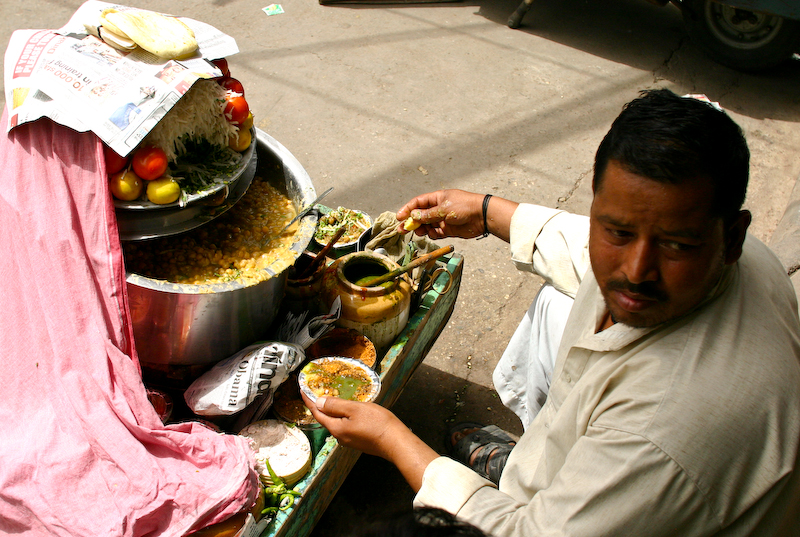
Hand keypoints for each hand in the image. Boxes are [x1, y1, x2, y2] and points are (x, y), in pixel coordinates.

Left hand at [302, 393, 437, 490]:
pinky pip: (346, 426)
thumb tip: (318, 402)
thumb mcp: (355, 409)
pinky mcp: (359, 441)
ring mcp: (350, 440)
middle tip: (317, 392)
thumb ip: (336, 405)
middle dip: (320, 406)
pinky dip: (343, 417)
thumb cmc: (377, 423)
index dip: (309, 401)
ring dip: (333, 411)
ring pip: (337, 423)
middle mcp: (340, 437)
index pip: (317, 413)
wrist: (395, 442)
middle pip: (326, 419)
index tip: (302, 390)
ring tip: (334, 399)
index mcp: (336, 428)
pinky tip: (350, 411)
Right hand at [396, 189, 517, 241]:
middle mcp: (438, 208)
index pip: (418, 203)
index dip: (407, 209)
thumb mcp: (443, 209)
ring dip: (421, 229)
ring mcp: (443, 219)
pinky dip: (432, 234)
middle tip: (402, 230)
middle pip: (420, 215)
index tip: (399, 217)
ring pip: (427, 225)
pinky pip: (436, 233)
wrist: (482, 216)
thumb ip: (428, 214)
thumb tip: (413, 216)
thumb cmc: (464, 206)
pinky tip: (433, 234)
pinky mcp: (448, 229)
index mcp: (437, 198)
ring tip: (419, 232)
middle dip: (411, 222)